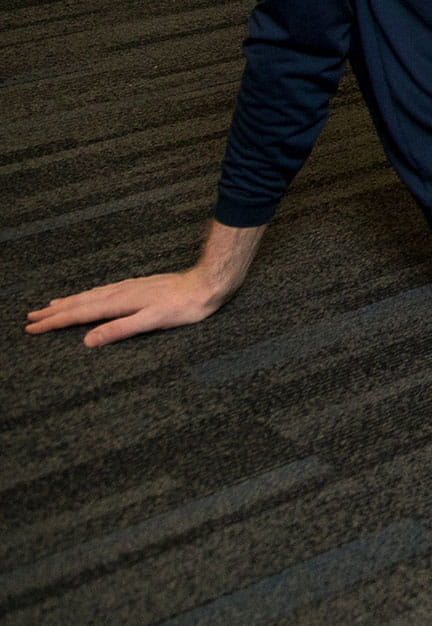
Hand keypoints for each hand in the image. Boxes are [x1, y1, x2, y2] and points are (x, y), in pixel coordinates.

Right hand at [26, 220, 260, 346]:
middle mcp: (120, 292)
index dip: (55, 322)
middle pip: (80, 303)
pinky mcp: (138, 287)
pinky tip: (88, 297)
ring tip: (51, 306)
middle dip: (54, 312)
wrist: (207, 284)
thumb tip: (88, 340)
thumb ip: (120, 330)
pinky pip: (103, 292)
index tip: (32, 327)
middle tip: (30, 317)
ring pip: (90, 296)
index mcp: (119, 303)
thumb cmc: (183, 307)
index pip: (79, 314)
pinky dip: (87, 296)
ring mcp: (129, 288)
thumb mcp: (152, 322)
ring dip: (68, 302)